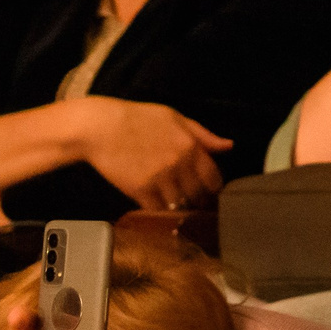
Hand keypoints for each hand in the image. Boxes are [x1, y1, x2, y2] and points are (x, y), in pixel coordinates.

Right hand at [74, 98, 233, 211]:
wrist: (102, 128)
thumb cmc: (138, 119)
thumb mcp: (174, 118)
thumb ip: (203, 135)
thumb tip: (228, 146)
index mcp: (190, 146)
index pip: (213, 178)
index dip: (212, 189)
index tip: (207, 192)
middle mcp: (178, 164)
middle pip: (197, 195)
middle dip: (195, 200)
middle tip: (189, 200)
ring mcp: (159, 179)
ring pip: (178, 206)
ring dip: (176, 207)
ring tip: (171, 203)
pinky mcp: (140, 191)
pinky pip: (157, 210)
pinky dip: (158, 211)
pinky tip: (155, 205)